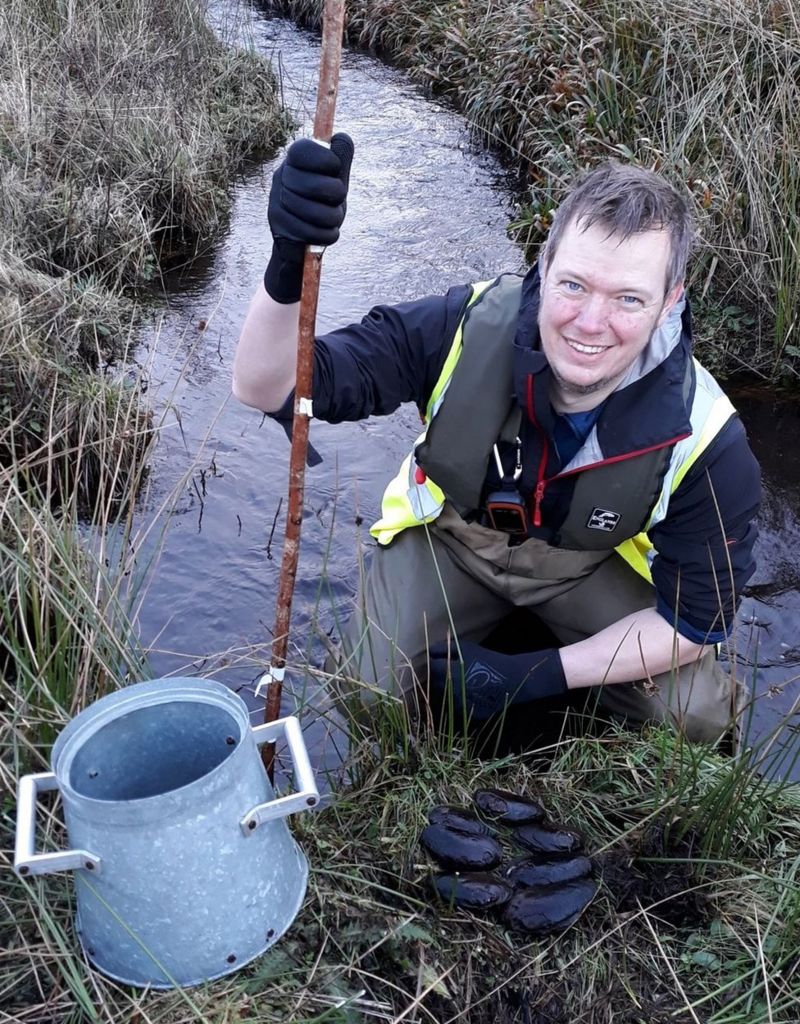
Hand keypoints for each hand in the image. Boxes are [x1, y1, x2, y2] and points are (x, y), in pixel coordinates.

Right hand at [264, 133, 354, 302]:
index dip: (325, 160)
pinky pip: (312, 232)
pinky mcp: (279, 227)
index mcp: (294, 158)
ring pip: (316, 212)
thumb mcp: (336, 179)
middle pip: (314, 185)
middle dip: (336, 194)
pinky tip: (327, 232)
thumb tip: (342, 138)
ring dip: (333, 218)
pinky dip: (328, 235)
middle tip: (338, 198)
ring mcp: (276, 202)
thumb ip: (342, 158)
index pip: (303, 150)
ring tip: (333, 218)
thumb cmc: (323, 202)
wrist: (302, 238)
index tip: (335, 168)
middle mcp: (280, 176)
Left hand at [428, 640, 566, 719]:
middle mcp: (449, 691)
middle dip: (439, 675)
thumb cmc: (488, 660)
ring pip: (445, 696)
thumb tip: (429, 651)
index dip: (433, 661)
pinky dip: (460, 700)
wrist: (512, 678)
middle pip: (435, 683)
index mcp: (447, 673)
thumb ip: (444, 647)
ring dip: (448, 688)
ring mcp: (458, 704)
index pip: (430, 667)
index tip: (439, 658)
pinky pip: (458, 707)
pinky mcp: (468, 714)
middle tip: (449, 668)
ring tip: (460, 680)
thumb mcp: (466, 648)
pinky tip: (470, 691)